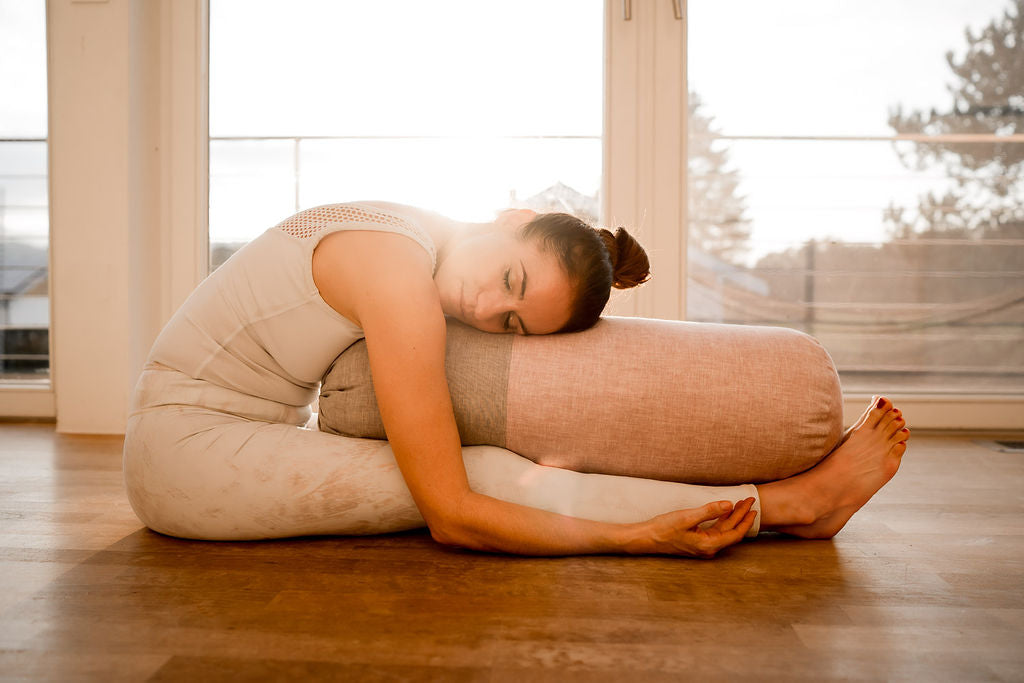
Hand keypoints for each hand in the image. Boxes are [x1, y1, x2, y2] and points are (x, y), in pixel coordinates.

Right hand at [637, 498, 756, 557]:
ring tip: (740, 504)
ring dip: (732, 517)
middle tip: (749, 501)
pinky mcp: (697, 542)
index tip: (752, 506)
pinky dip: (722, 520)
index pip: (735, 533)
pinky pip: (715, 531)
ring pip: (724, 531)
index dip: (745, 520)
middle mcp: (708, 548)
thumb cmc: (664, 528)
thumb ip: (710, 511)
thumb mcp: (688, 517)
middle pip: (731, 531)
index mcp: (708, 545)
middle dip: (741, 515)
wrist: (647, 537)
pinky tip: (725, 512)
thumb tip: (729, 505)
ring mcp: (703, 546)